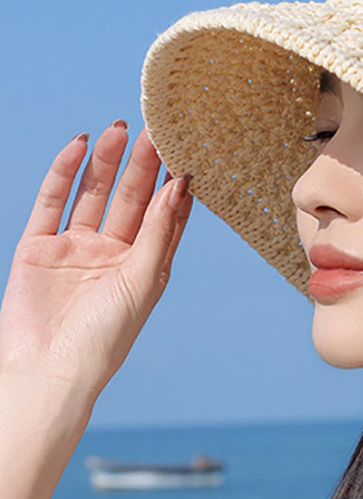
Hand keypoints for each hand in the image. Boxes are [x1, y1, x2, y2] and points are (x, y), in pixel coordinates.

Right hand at [0, 123, 191, 400]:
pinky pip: (53, 200)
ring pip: (93, 193)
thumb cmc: (105, 339)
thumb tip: (180, 185)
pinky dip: (65, 172)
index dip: (173, 183)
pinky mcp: (38, 246)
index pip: (163, 215)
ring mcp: (74, 248)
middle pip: (130, 198)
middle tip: (156, 128)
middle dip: (142, 164)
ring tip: (121, 128)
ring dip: (107, 161)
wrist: (46, 370)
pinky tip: (81, 145)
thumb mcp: (142, 281)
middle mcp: (111, 253)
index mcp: (143, 266)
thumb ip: (158, 231)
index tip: (187, 148)